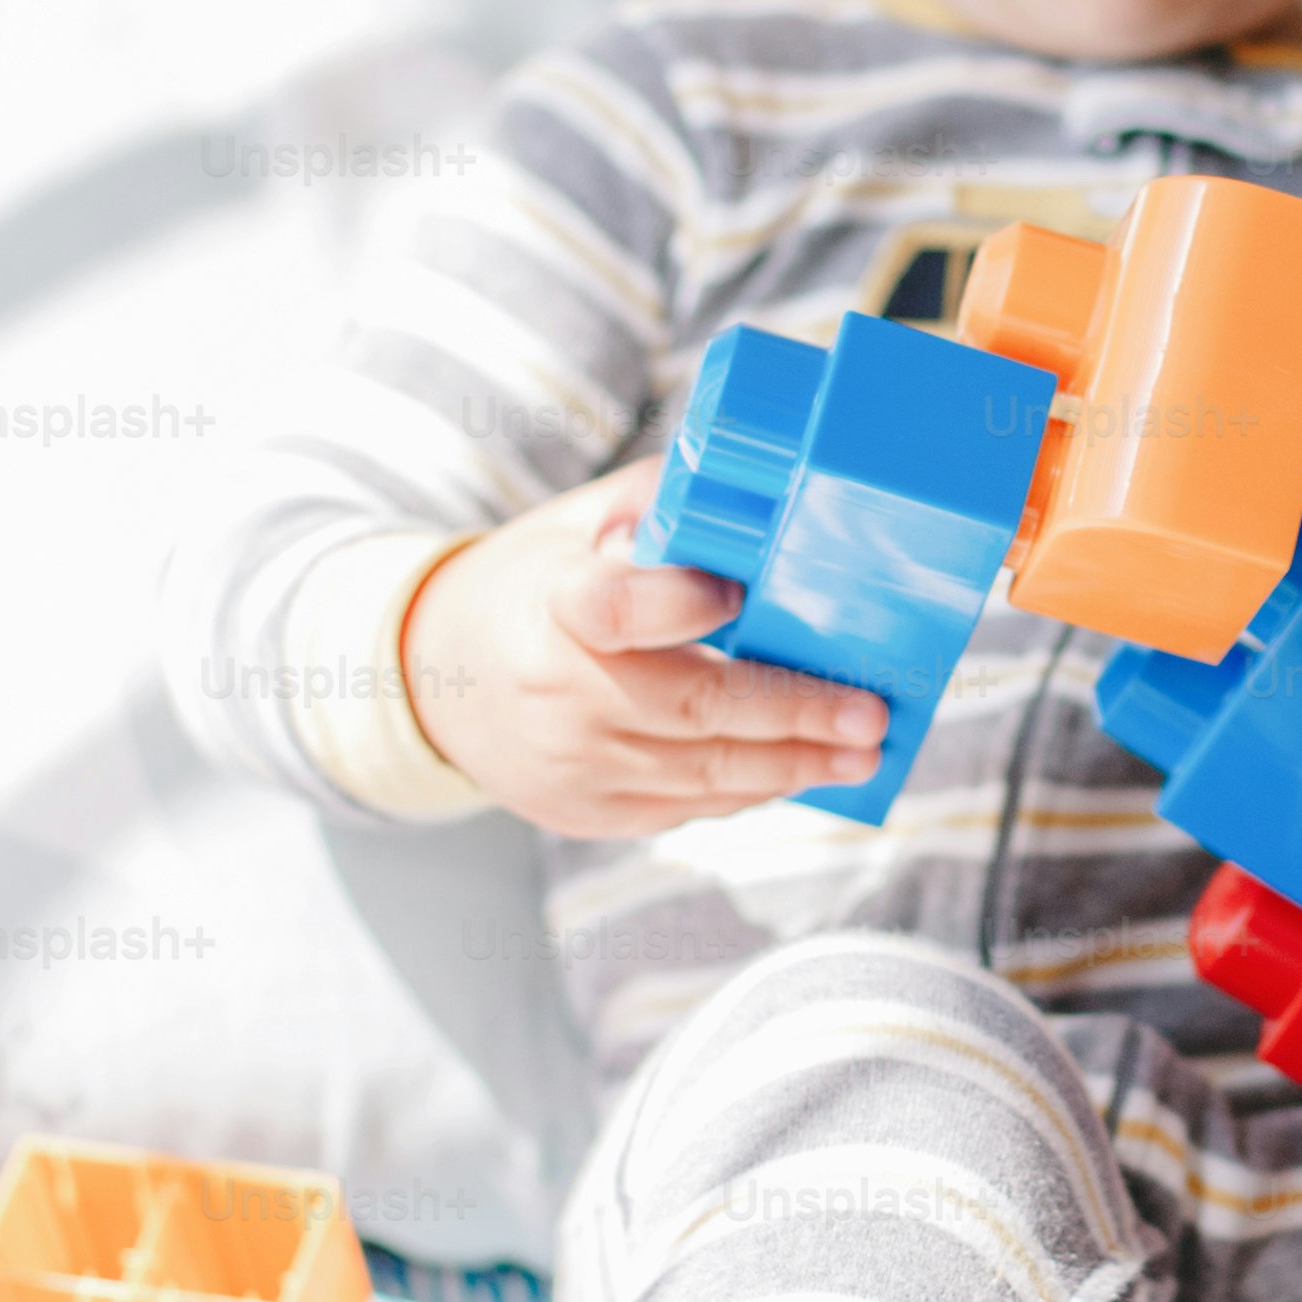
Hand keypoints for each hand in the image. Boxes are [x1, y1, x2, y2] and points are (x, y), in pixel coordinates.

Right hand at [401, 457, 889, 838]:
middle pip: (693, 710)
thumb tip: (761, 487)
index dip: (682, 604)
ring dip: (792, 768)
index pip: (619, 610)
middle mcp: (557, 695)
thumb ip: (661, 504)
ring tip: (861, 755)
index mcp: (553, 605)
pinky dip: (745, 790)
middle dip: (794, 717)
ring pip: (702, 776)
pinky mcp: (581, 814)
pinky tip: (796, 772)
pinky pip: (682, 809)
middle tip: (870, 717)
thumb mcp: (574, 523)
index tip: (740, 595)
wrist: (431, 679)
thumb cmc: (529, 585)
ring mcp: (569, 766)